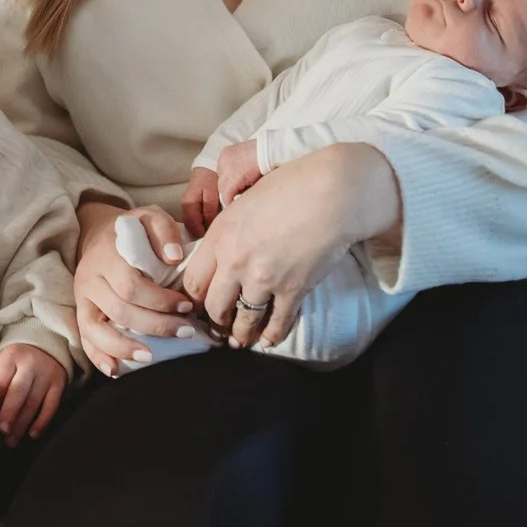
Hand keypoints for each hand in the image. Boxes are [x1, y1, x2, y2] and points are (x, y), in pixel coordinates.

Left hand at [0, 343, 68, 443]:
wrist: (46, 346)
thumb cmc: (16, 361)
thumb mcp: (1, 363)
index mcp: (11, 357)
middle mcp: (29, 364)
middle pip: (18, 392)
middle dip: (9, 414)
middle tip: (2, 432)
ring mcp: (46, 374)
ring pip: (33, 403)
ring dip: (22, 425)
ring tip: (11, 441)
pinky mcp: (59, 384)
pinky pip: (51, 406)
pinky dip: (42, 422)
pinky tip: (32, 435)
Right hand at [71, 204, 203, 377]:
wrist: (97, 234)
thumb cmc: (130, 230)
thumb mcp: (148, 216)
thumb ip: (163, 230)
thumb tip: (174, 257)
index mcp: (106, 255)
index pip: (131, 285)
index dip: (160, 300)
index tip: (187, 306)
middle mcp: (90, 278)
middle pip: (119, 310)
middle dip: (154, 326)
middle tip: (184, 332)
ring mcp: (82, 299)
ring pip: (97, 330)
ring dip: (124, 347)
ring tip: (151, 358)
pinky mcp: (80, 313)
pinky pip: (85, 339)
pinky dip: (99, 357)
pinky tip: (116, 370)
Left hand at [182, 144, 400, 350]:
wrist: (333, 193)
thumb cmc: (291, 186)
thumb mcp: (244, 202)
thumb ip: (229, 230)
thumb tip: (222, 249)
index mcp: (220, 236)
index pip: (193, 281)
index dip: (193, 298)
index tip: (198, 304)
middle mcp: (236, 262)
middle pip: (213, 306)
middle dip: (215, 321)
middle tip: (218, 326)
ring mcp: (264, 279)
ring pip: (243, 321)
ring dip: (241, 335)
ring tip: (240, 340)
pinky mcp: (293, 290)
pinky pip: (278, 323)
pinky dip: (272, 335)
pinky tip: (268, 340)